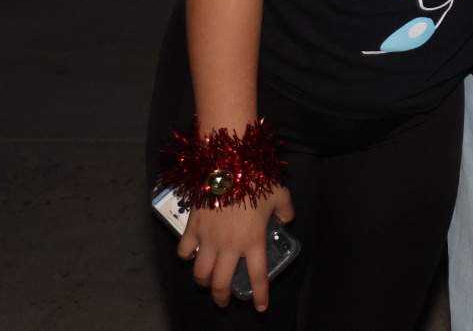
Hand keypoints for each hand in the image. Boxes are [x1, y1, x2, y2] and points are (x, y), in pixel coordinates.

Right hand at [180, 185, 294, 310]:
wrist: (227, 164)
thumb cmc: (256, 179)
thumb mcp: (280, 193)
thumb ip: (286, 209)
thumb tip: (288, 219)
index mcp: (253, 241)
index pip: (257, 277)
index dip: (260, 294)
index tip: (260, 308)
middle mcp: (229, 246)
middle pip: (221, 283)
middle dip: (222, 297)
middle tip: (225, 301)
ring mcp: (208, 239)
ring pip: (200, 273)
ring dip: (203, 281)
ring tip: (207, 282)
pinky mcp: (192, 228)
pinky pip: (184, 250)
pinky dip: (186, 256)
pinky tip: (191, 255)